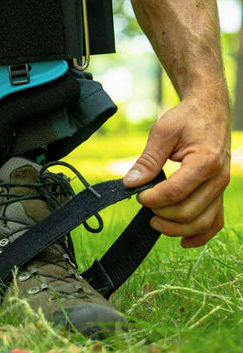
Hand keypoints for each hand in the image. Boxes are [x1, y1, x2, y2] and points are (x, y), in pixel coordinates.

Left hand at [123, 94, 230, 247]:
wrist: (210, 110)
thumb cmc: (186, 118)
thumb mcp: (163, 132)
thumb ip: (147, 159)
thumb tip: (130, 183)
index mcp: (205, 161)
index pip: (175, 192)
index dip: (151, 198)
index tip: (137, 193)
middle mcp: (218, 178)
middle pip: (188, 212)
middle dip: (160, 213)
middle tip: (143, 202)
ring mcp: (221, 188)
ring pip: (201, 222)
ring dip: (175, 229)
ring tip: (154, 222)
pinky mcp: (219, 193)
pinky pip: (215, 222)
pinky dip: (200, 235)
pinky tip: (182, 242)